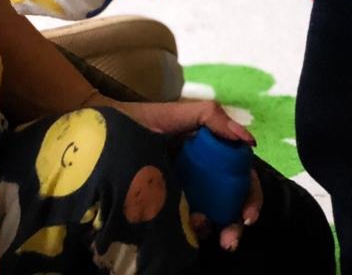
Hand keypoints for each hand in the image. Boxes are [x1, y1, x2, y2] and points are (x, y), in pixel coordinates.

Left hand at [94, 96, 262, 251]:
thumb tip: (249, 141)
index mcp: (208, 153)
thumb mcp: (178, 111)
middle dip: (235, 223)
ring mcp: (182, 190)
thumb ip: (212, 117)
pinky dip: (191, 228)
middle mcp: (199, 175)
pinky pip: (183, 222)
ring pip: (210, 216)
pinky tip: (187, 226)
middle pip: (229, 202)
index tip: (248, 214)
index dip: (249, 195)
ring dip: (215, 230)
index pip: (238, 176)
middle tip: (231, 239)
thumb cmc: (140, 119)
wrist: (102, 131)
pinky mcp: (162, 204)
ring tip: (205, 231)